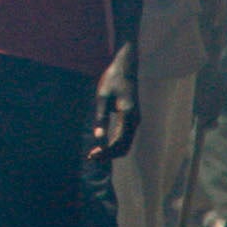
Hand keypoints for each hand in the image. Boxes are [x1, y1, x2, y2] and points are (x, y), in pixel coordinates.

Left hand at [90, 43, 139, 160]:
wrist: (125, 68)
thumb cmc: (111, 80)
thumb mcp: (102, 97)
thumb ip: (101, 118)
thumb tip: (98, 138)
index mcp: (128, 115)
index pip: (118, 142)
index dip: (105, 152)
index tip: (91, 156)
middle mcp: (135, 120)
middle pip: (124, 146)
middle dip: (108, 154)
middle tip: (90, 158)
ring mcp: (135, 120)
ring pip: (126, 143)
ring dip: (112, 151)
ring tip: (94, 154)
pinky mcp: (132, 118)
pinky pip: (125, 136)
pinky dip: (115, 143)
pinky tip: (102, 144)